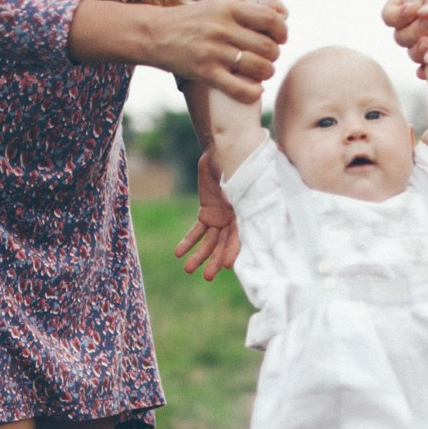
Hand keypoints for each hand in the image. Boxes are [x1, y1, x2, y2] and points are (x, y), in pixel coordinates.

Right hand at [149, 0, 288, 101]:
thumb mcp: (217, 5)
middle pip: (268, 47)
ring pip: (259, 68)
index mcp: (228, 8)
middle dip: (273, 55)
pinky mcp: (205, 73)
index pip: (271, 20)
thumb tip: (282, 13)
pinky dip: (253, 93)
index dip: (282, 32)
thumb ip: (245, 8)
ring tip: (259, 72)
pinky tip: (253, 90)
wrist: (155, 34)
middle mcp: (222, 28)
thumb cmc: (192, 21)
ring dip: (266, 73)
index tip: (280, 38)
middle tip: (266, 58)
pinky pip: (241, 89)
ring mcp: (214, 52)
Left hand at [175, 151, 239, 280]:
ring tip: (188, 270)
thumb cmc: (237, 165)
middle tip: (207, 277)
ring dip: (199, 255)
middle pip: (224, 244)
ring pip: (209, 241)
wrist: (223, 151)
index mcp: (248, 215)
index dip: (233, 251)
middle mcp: (236, 221)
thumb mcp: (240, 182)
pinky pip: (196, 231)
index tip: (227, 266)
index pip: (240, 238)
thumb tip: (244, 214)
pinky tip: (178, 254)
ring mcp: (221, 218)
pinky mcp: (207, 213)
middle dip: (215, 260)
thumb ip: (242, 199)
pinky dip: (188, 241)